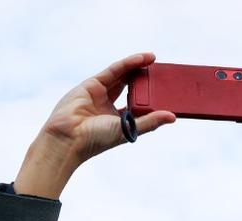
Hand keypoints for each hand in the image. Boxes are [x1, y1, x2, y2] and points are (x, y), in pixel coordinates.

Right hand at [13, 52, 175, 199]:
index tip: (166, 90)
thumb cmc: (96, 140)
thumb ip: (150, 122)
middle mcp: (107, 106)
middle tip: (162, 72)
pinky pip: (114, 70)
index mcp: (116, 120)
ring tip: (154, 61)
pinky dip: (129, 63)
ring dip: (138, 67)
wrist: (68, 138)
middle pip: (130, 88)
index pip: (136, 104)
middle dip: (144, 79)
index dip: (150, 96)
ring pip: (122, 76)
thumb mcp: (128, 129)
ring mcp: (99, 94)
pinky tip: (143, 58)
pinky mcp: (92, 83)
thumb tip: (172, 117)